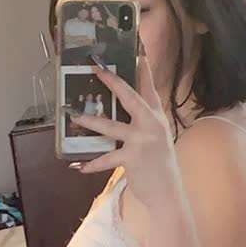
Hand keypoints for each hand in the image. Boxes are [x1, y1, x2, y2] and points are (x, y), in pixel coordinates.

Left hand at [69, 55, 179, 208]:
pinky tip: (78, 166)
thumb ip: (145, 125)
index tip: (139, 54)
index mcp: (158, 119)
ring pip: (110, 126)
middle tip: (97, 70)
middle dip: (113, 82)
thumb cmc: (162, 166)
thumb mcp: (158, 140)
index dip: (145, 72)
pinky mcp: (131, 157)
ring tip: (76, 116)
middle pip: (130, 98)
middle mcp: (151, 125)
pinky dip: (91, 164)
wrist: (169, 192)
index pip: (150, 90)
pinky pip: (106, 159)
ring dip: (91, 121)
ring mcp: (141, 140)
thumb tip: (127, 115)